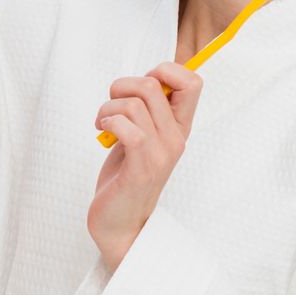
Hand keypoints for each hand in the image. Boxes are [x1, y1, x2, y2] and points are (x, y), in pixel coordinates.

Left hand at [87, 64, 201, 268]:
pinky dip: (108, 123)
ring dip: (107, 108)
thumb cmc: (125, 176)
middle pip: (153, 83)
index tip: (139, 88)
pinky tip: (102, 133)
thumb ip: (146, 110)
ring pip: (134, 104)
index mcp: (179, 127)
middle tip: (111, 107)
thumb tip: (144, 78)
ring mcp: (161, 154)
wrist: (119, 224)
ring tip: (102, 124)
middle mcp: (175, 138)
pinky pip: (127, 128)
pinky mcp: (141, 168)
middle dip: (121, 87)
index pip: (193, 81)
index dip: (164, 69)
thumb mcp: (141, 136)